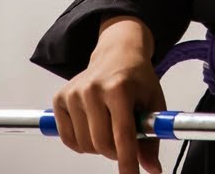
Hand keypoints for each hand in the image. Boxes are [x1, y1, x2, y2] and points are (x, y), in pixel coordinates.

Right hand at [52, 17, 164, 173]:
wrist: (118, 52)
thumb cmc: (137, 76)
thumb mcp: (153, 100)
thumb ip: (152, 135)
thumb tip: (152, 168)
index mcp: (120, 87)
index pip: (122, 135)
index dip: (127, 162)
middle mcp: (93, 89)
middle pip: (101, 145)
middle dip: (116, 152)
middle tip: (125, 140)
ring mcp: (74, 93)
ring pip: (84, 145)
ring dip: (99, 146)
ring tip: (110, 125)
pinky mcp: (60, 98)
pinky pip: (68, 139)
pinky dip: (82, 142)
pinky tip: (93, 125)